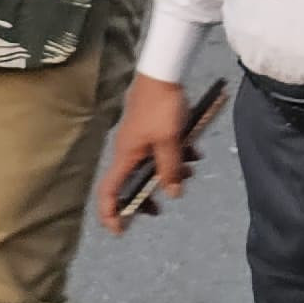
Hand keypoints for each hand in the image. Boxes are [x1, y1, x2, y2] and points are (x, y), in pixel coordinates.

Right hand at [95, 71, 200, 231]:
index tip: (121, 230)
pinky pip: (161, 151)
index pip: (108, 192)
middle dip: (146, 196)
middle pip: (131, 183)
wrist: (163, 72)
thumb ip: (170, 169)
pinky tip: (194, 153)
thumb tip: (172, 194)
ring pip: (150, 166)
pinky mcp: (151, 129)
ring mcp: (139, 139)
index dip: (110, 213)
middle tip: (161, 207)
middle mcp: (127, 151)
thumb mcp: (170, 141)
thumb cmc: (162, 107)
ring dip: (169, 173)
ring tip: (190, 171)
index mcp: (125, 157)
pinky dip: (176, 156)